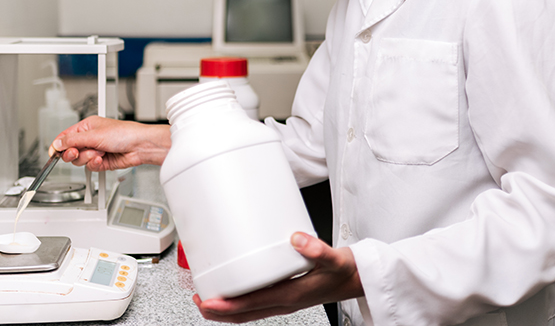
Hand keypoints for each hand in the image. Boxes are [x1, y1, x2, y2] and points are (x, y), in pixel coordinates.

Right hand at [51, 116, 170, 170]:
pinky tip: (102, 159)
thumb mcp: (94, 135)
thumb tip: (57, 143)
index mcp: (87, 127)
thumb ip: (73, 140)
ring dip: (88, 158)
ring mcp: (96, 151)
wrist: (140, 146)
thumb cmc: (124, 133)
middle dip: (74, 153)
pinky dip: (95, 164)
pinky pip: (90, 167)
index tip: (54, 153)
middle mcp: (90, 139)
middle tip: (77, 152)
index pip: (66, 136)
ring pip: (80, 160)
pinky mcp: (102, 162)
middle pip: (70, 151)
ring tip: (99, 152)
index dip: (59, 145)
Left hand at [193, 232, 363, 322]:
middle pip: (243, 315)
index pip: (250, 305)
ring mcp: (283, 302)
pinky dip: (240, 302)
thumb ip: (317, 249)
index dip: (225, 305)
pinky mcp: (285, 296)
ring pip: (248, 312)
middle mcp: (283, 303)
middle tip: (197, 298)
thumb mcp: (334, 259)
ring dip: (225, 309)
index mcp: (290, 296)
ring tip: (207, 296)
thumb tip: (297, 239)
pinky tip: (235, 288)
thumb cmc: (345, 272)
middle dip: (217, 312)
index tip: (206, 300)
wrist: (357, 280)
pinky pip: (257, 304)